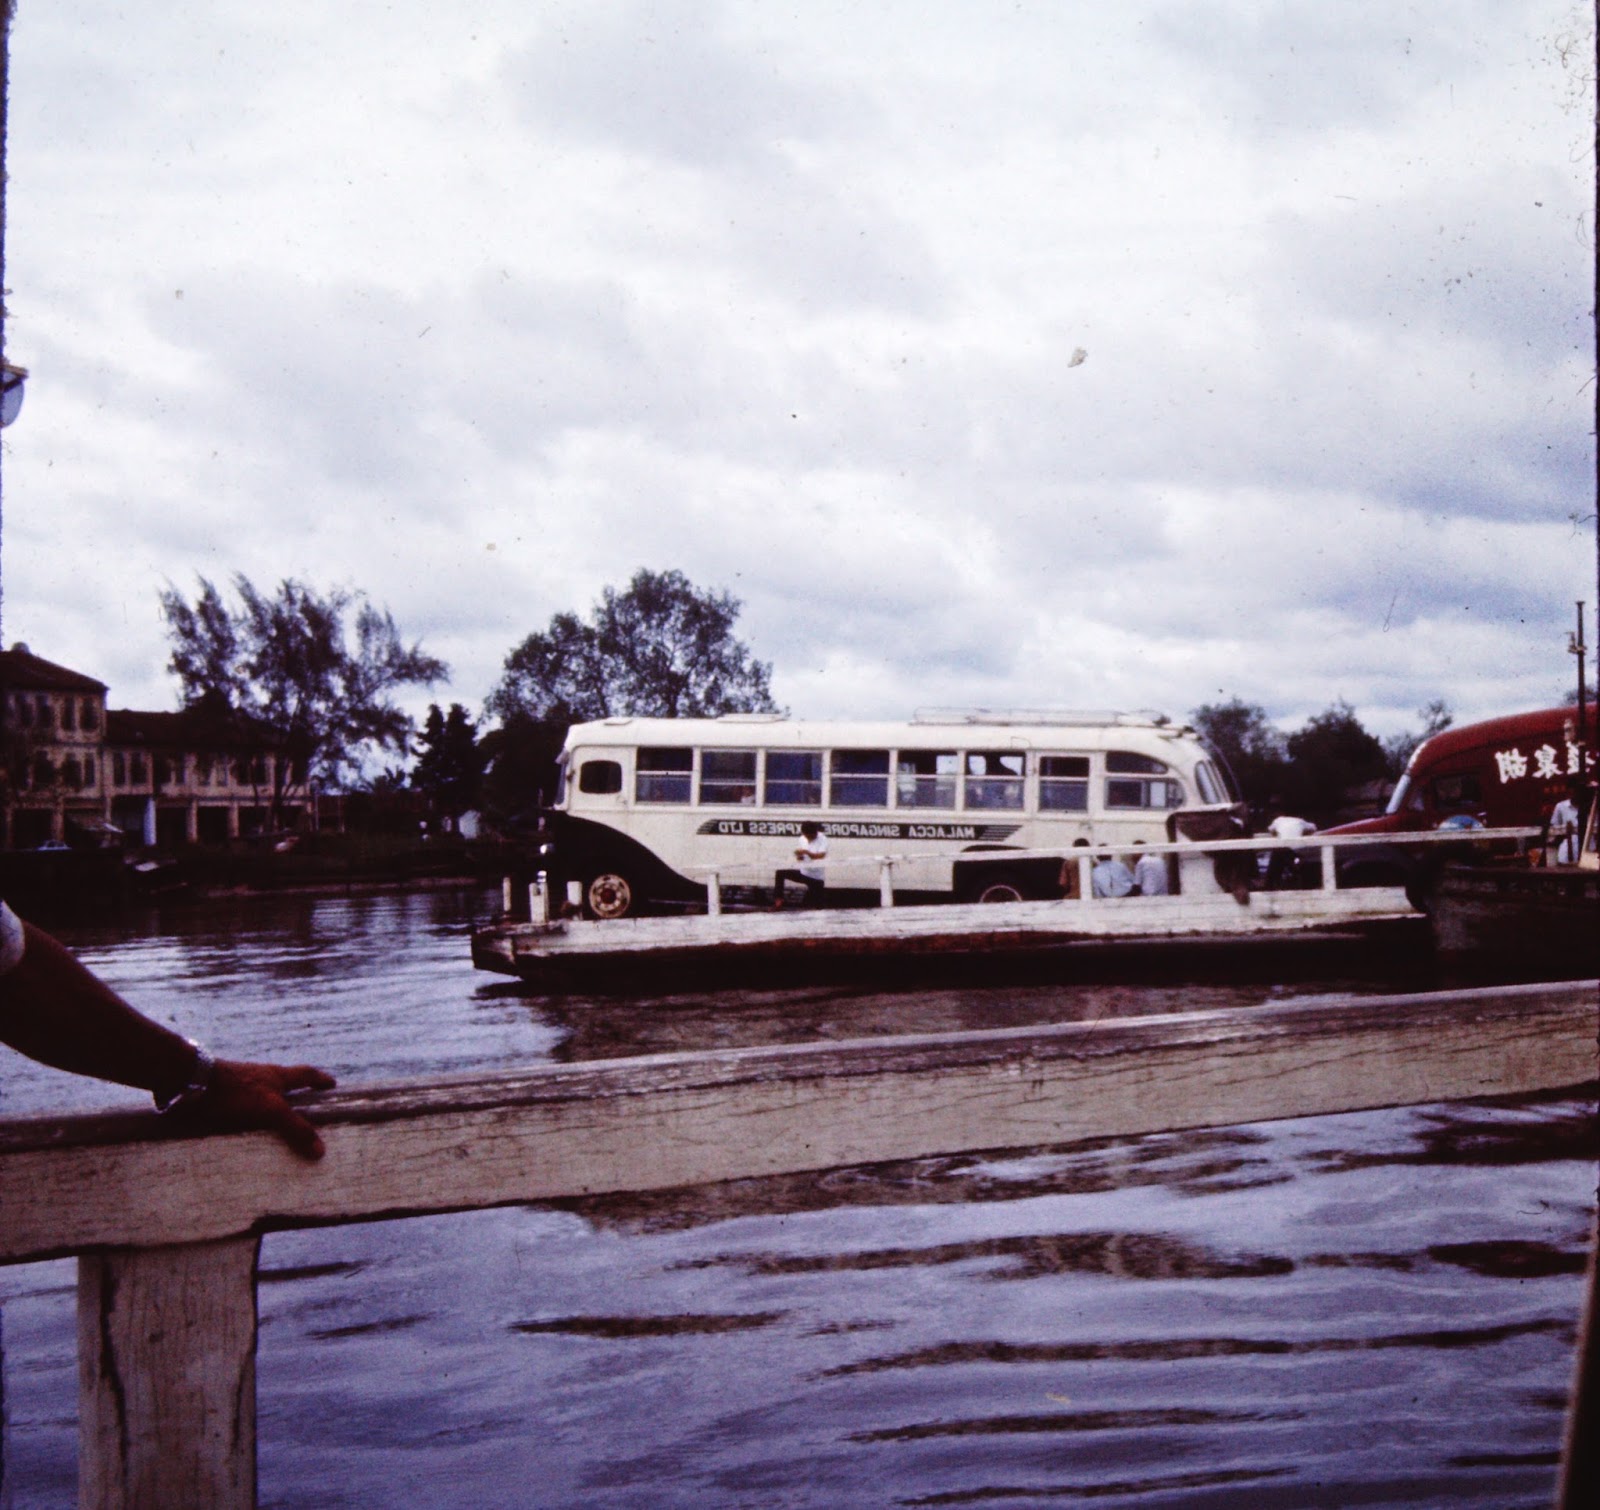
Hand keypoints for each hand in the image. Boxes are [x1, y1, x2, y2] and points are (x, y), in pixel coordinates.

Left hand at [184, 1060, 337, 1159]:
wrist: (191, 1083)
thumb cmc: (236, 1091)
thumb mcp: (271, 1109)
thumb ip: (295, 1128)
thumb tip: (321, 1149)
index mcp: (277, 1076)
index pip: (306, 1074)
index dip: (320, 1080)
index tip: (332, 1085)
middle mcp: (261, 1079)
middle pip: (285, 1085)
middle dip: (296, 1096)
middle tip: (305, 1111)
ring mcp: (240, 1088)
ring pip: (262, 1099)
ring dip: (271, 1111)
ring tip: (276, 1131)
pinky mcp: (222, 1099)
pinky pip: (242, 1112)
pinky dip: (249, 1122)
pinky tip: (245, 1135)